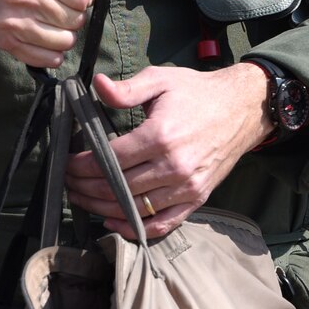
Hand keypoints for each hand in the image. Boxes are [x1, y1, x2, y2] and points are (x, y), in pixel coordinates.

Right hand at [0, 0, 112, 69]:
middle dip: (73, 14)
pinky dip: (52, 53)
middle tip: (59, 6)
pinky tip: (45, 37)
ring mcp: (14, 19)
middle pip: (76, 19)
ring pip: (65, 41)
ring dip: (64, 34)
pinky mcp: (6, 40)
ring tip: (51, 21)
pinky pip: (46, 58)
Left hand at [63, 63, 271, 239]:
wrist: (242, 108)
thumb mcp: (161, 80)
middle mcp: (174, 166)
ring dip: (102, 208)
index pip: (109, 159)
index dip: (82, 165)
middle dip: (85, 187)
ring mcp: (187, 186)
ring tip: (82, 199)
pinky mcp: (197, 199)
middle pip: (117, 187)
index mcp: (160, 135)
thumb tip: (97, 85)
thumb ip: (127, 88)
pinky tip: (113, 222)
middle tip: (67, 183)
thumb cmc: (197, 93)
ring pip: (135, 208)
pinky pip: (163, 224)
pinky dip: (136, 229)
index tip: (66, 163)